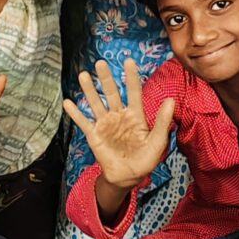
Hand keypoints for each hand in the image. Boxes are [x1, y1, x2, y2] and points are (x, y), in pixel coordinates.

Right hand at [64, 59, 176, 187]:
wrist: (128, 178)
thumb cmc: (145, 160)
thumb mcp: (157, 142)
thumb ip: (162, 121)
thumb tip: (171, 100)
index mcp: (135, 116)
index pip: (134, 92)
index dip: (131, 77)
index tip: (129, 61)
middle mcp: (119, 116)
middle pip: (112, 93)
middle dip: (106, 78)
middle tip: (101, 63)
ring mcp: (105, 124)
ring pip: (96, 103)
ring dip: (89, 90)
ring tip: (84, 75)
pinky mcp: (94, 135)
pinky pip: (83, 122)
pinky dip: (75, 113)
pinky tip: (67, 102)